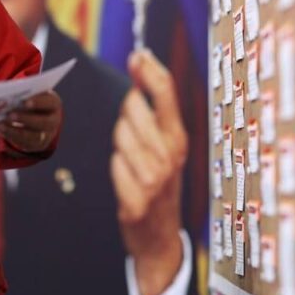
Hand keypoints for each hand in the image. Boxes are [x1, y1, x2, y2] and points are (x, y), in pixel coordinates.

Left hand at [0, 90, 62, 152]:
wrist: (42, 115)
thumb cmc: (33, 99)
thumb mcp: (32, 94)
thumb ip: (22, 94)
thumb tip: (3, 98)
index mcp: (54, 104)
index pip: (49, 102)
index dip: (38, 102)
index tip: (24, 102)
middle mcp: (54, 121)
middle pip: (42, 122)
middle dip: (24, 119)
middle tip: (9, 115)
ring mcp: (47, 135)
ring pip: (32, 136)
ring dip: (14, 131)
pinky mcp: (37, 144)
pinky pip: (24, 143)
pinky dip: (10, 137)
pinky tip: (0, 131)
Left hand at [111, 49, 187, 294]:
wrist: (160, 239)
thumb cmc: (160, 183)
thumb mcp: (167, 147)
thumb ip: (156, 110)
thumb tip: (143, 65)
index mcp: (180, 138)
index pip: (167, 92)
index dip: (150, 69)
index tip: (137, 54)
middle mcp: (171, 156)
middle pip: (134, 109)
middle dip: (126, 117)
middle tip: (135, 139)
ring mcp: (155, 180)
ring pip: (120, 137)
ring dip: (120, 147)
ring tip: (133, 166)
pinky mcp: (136, 202)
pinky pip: (114, 166)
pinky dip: (116, 171)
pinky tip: (127, 185)